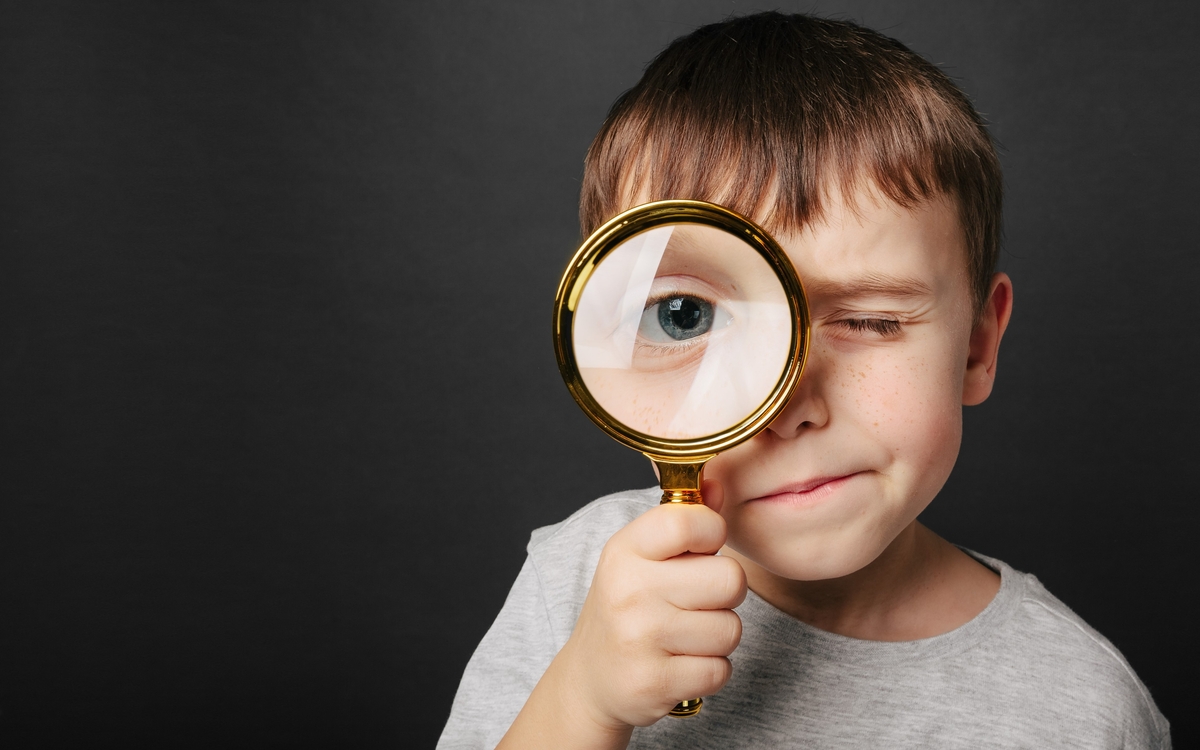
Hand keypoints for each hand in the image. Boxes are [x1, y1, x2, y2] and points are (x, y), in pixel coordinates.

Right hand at [557, 480, 746, 729]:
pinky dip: (709, 670)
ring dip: (717, 635)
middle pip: (731, 579)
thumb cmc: (627, 605)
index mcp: (626, 549)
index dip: (713, 534)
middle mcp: (630, 590)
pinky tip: (681, 663)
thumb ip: (683, 520)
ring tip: (686, 634)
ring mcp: (640, 639)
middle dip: (724, 593)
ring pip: (731, 629)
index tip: (699, 549)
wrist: (592, 678)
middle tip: (696, 600)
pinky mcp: (655, 683)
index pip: (695, 522)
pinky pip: (720, 670)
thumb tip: (717, 484)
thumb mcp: (642, 555)